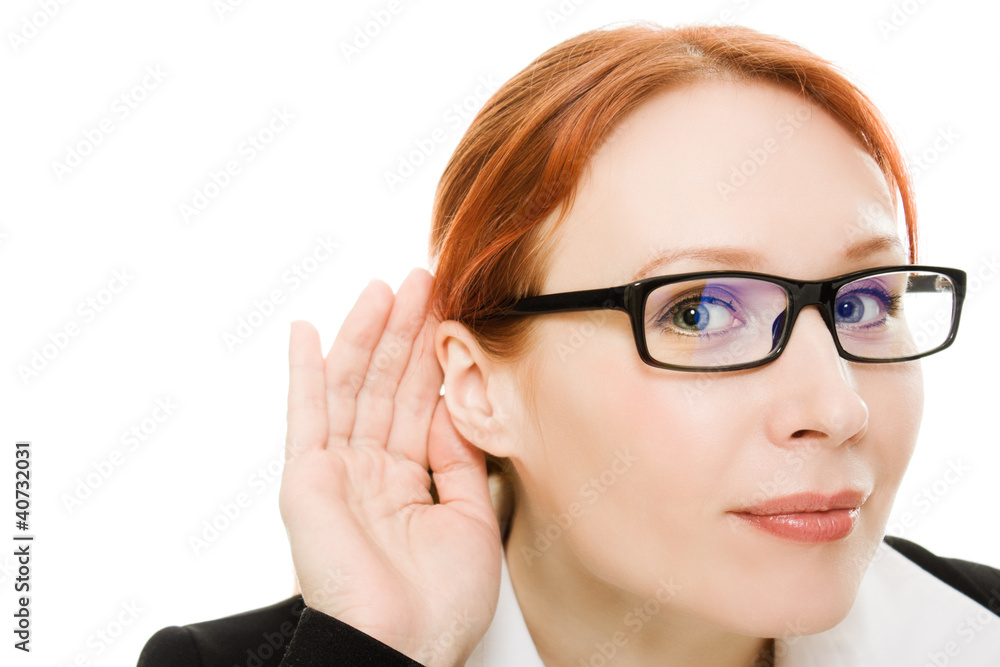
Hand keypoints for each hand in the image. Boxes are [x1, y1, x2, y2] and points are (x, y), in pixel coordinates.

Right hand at [278, 267, 501, 666]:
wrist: (405, 645)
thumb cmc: (440, 602)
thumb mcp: (470, 518)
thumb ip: (460, 459)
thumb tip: (454, 406)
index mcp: (404, 483)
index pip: (416, 404)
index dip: (431, 358)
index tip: (448, 312)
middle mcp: (367, 471)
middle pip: (385, 386)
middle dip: (405, 332)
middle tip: (423, 279)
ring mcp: (335, 471)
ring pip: (351, 388)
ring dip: (367, 335)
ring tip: (386, 288)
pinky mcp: (306, 478)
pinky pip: (304, 415)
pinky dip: (302, 371)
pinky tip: (306, 330)